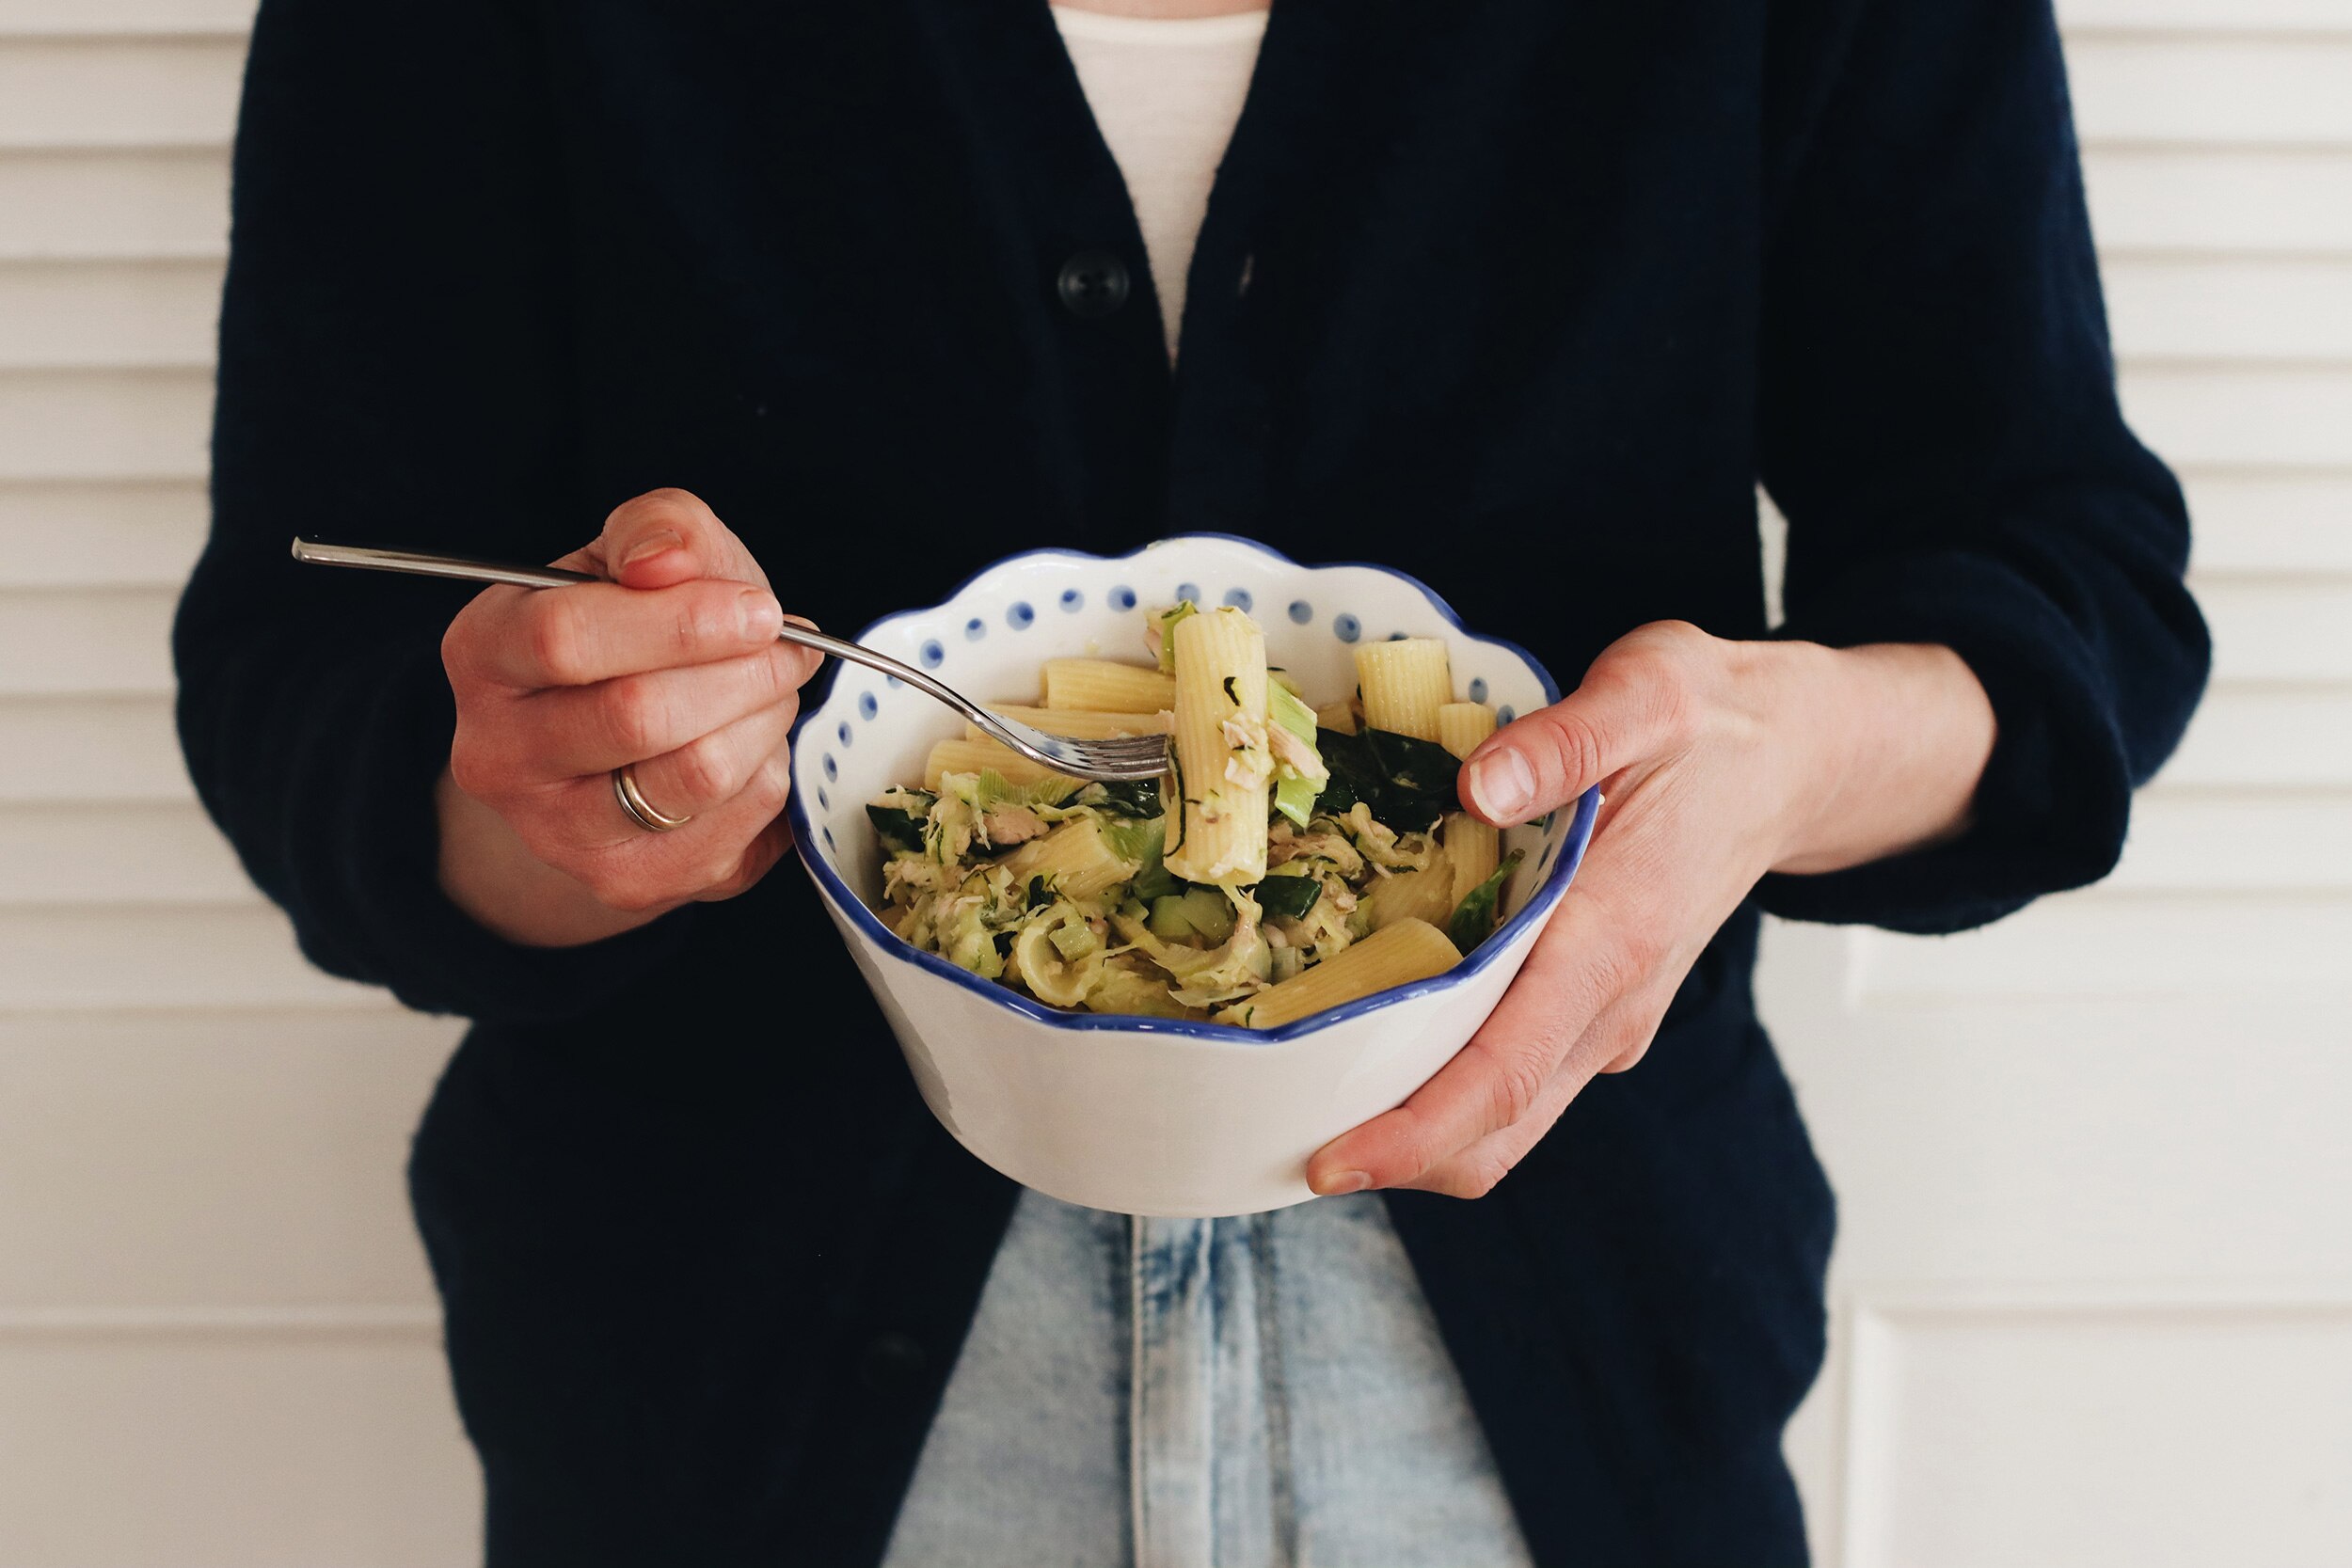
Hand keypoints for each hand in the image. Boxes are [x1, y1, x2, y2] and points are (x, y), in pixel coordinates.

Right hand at [436, 488, 822, 944]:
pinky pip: (735, 825)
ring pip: (695, 775)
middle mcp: (497, 754)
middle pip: (638, 715)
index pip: (565, 637)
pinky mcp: (627, 882)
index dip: (681, 622)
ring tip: (769, 694)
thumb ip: (658, 530)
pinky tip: (753, 750)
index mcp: (483, 653)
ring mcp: (556, 832)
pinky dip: (768, 776)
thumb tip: (664, 560)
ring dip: (764, 723)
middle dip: (743, 673)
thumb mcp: (638, 556)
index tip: (758, 610)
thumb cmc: (632, 633)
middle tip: (786, 650)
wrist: (612, 751)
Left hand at [1307, 621, 1994, 1197]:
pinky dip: (1441, 1088)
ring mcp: (1610, 1017)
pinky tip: (1373, 1038)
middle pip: (1496, 1131)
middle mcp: (1614, 1001)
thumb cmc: (1715, 721)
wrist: (1795, 756)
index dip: (1414, 1130)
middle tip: (1276, 1135)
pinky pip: (1514, 1080)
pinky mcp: (1597, 1012)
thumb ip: (1564, 741)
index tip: (1331, 1159)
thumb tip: (1480, 783)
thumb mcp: (1648, 692)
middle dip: (1392, 1156)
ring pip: (1505, 1121)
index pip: (1506, 1070)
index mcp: (1618, 933)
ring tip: (1304, 1091)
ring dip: (1411, 1129)